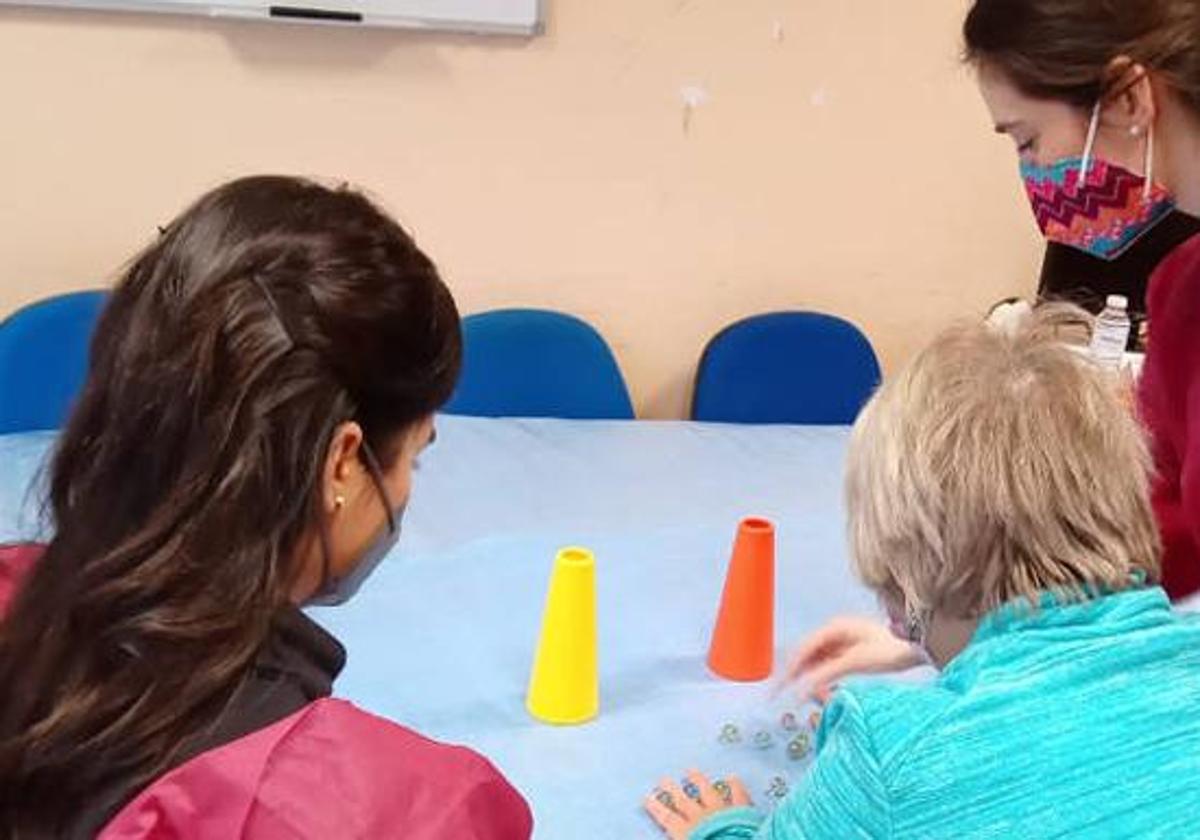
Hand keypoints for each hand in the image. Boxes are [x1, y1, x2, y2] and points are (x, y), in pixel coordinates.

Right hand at [644, 770, 751, 838]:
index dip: (656, 808)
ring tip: (691, 770)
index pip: (667, 818)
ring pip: (707, 792)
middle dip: (672, 789)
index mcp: (686, 832)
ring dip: (699, 780)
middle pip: (683, 801)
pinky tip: (732, 777)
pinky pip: (738, 795)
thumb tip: (664, 835)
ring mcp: (722, 811)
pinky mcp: (742, 811)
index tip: (648, 797)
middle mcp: (701, 817)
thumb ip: (678, 837)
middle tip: (664, 778)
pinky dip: (735, 786)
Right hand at [782, 616, 922, 702]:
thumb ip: (826, 673)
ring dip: (813, 678)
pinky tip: (826, 691)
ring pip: (819, 661)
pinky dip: (825, 678)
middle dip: (799, 675)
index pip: (803, 649)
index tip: (780, 687)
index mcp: (834, 628)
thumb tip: (802, 688)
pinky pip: (831, 665)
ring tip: (811, 697)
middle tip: (789, 695)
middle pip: (808, 654)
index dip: (790, 669)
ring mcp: (845, 641)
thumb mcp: (855, 662)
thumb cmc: (889, 650)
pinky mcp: (853, 652)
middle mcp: (836, 632)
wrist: (919, 646)